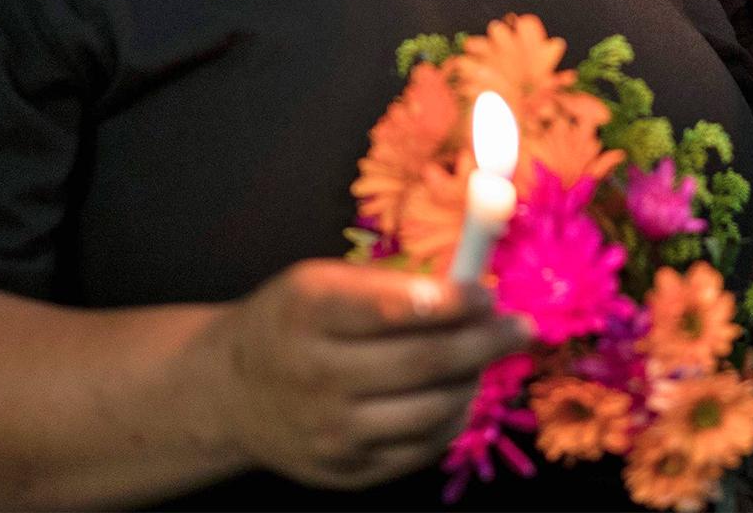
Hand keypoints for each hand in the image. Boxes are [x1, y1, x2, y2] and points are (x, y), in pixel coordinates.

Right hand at [207, 260, 533, 490]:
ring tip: (484, 359)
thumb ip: (389, 284)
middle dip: (485, 342)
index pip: (397, 308)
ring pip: (432, 410)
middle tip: (520, 328)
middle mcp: (316, 375)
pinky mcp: (346, 472)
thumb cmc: (291, 322)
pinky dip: (452, 419)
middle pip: (424, 362)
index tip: (488, 292)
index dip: (454, 301)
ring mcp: (331, 432)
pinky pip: (421, 448)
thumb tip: (470, 287)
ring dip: (473, 381)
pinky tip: (456, 393)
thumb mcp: (319, 281)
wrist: (231, 392)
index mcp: (309, 312)